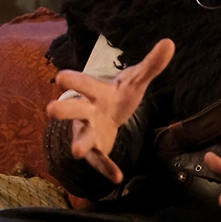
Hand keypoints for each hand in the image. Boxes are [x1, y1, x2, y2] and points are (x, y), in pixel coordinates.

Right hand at [45, 38, 174, 183]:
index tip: (60, 77)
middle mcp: (86, 111)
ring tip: (76, 152)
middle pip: (72, 109)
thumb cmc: (117, 95)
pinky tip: (117, 178)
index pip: (83, 83)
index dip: (72, 80)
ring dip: (79, 144)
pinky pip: (99, 160)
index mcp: (96, 91)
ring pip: (81, 137)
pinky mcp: (95, 149)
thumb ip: (151, 65)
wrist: (109, 115)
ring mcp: (88, 131)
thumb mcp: (135, 81)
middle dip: (63, 109)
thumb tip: (170, 43)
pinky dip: (106, 168)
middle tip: (50, 109)